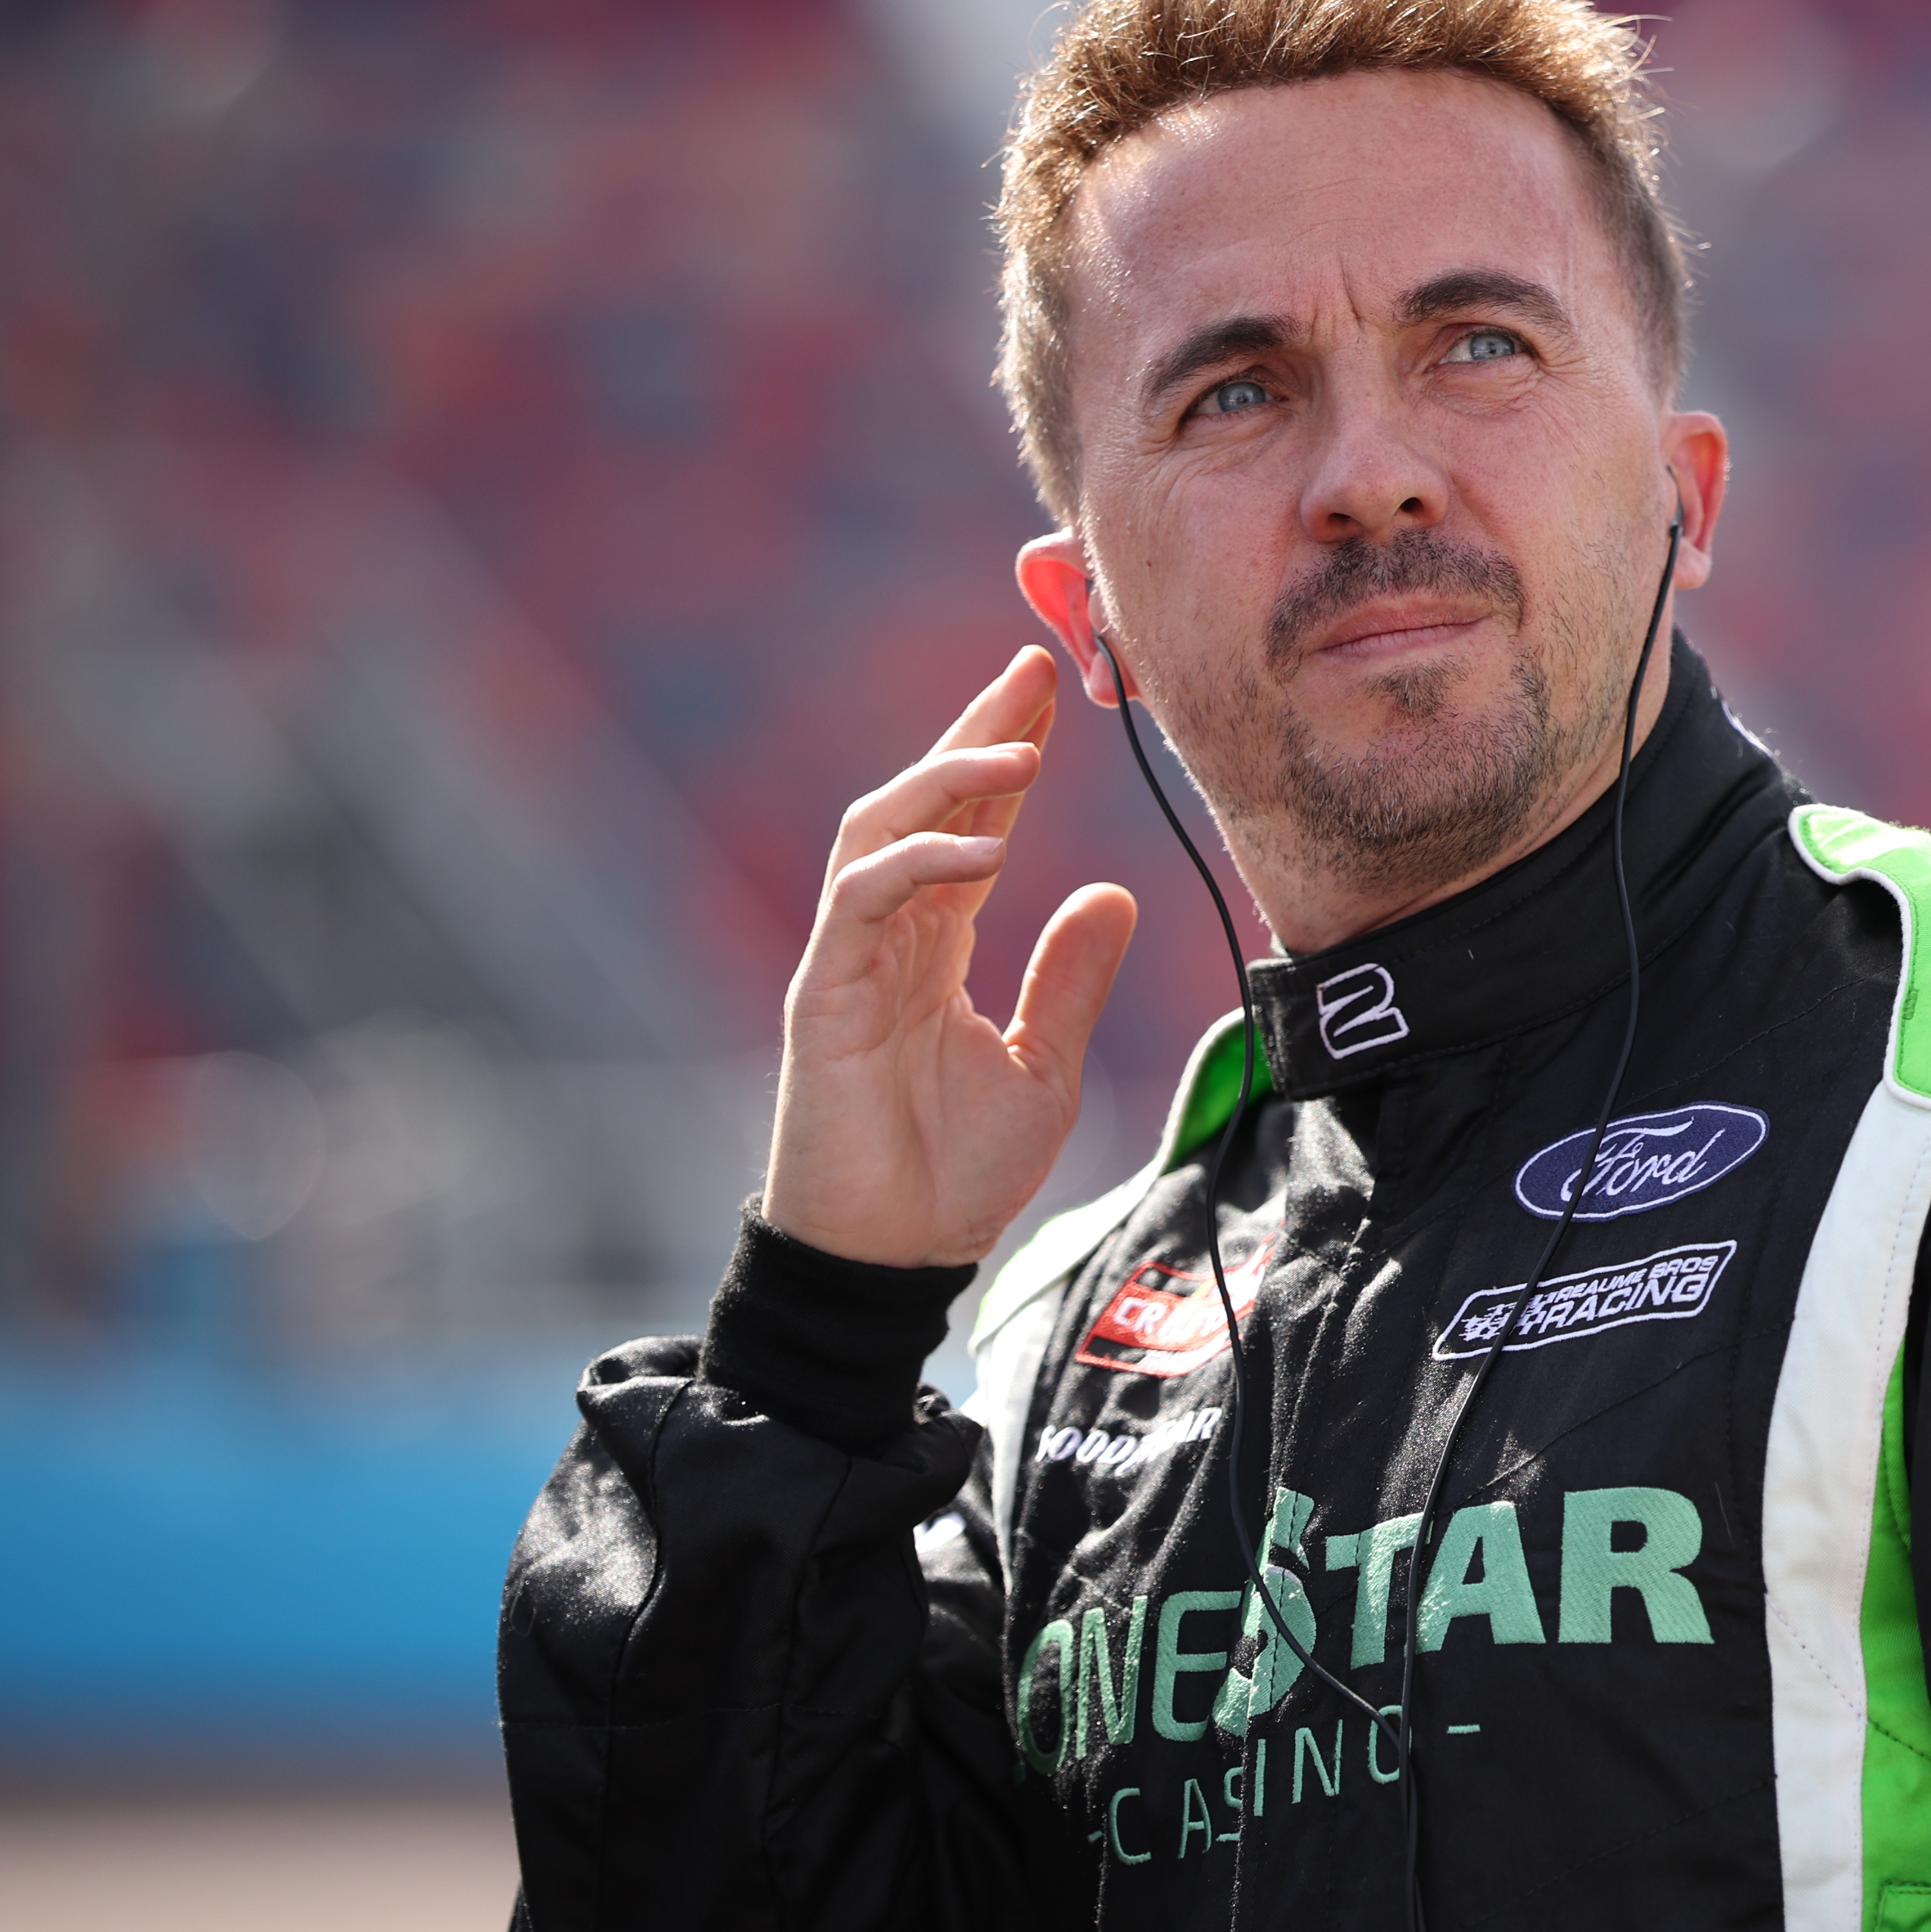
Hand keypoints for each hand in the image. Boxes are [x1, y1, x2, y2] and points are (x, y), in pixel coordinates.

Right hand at [759, 645, 1138, 1267]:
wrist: (894, 1256)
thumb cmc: (955, 1173)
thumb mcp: (1044, 1066)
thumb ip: (1070, 980)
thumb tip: (1110, 892)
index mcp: (932, 948)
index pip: (967, 826)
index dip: (1001, 755)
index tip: (1049, 691)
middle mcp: (885, 938)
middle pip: (919, 804)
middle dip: (974, 735)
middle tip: (1034, 675)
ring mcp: (846, 960)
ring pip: (879, 832)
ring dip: (946, 783)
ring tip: (1021, 754)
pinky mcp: (820, 994)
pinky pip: (862, 901)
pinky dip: (919, 863)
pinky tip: (984, 850)